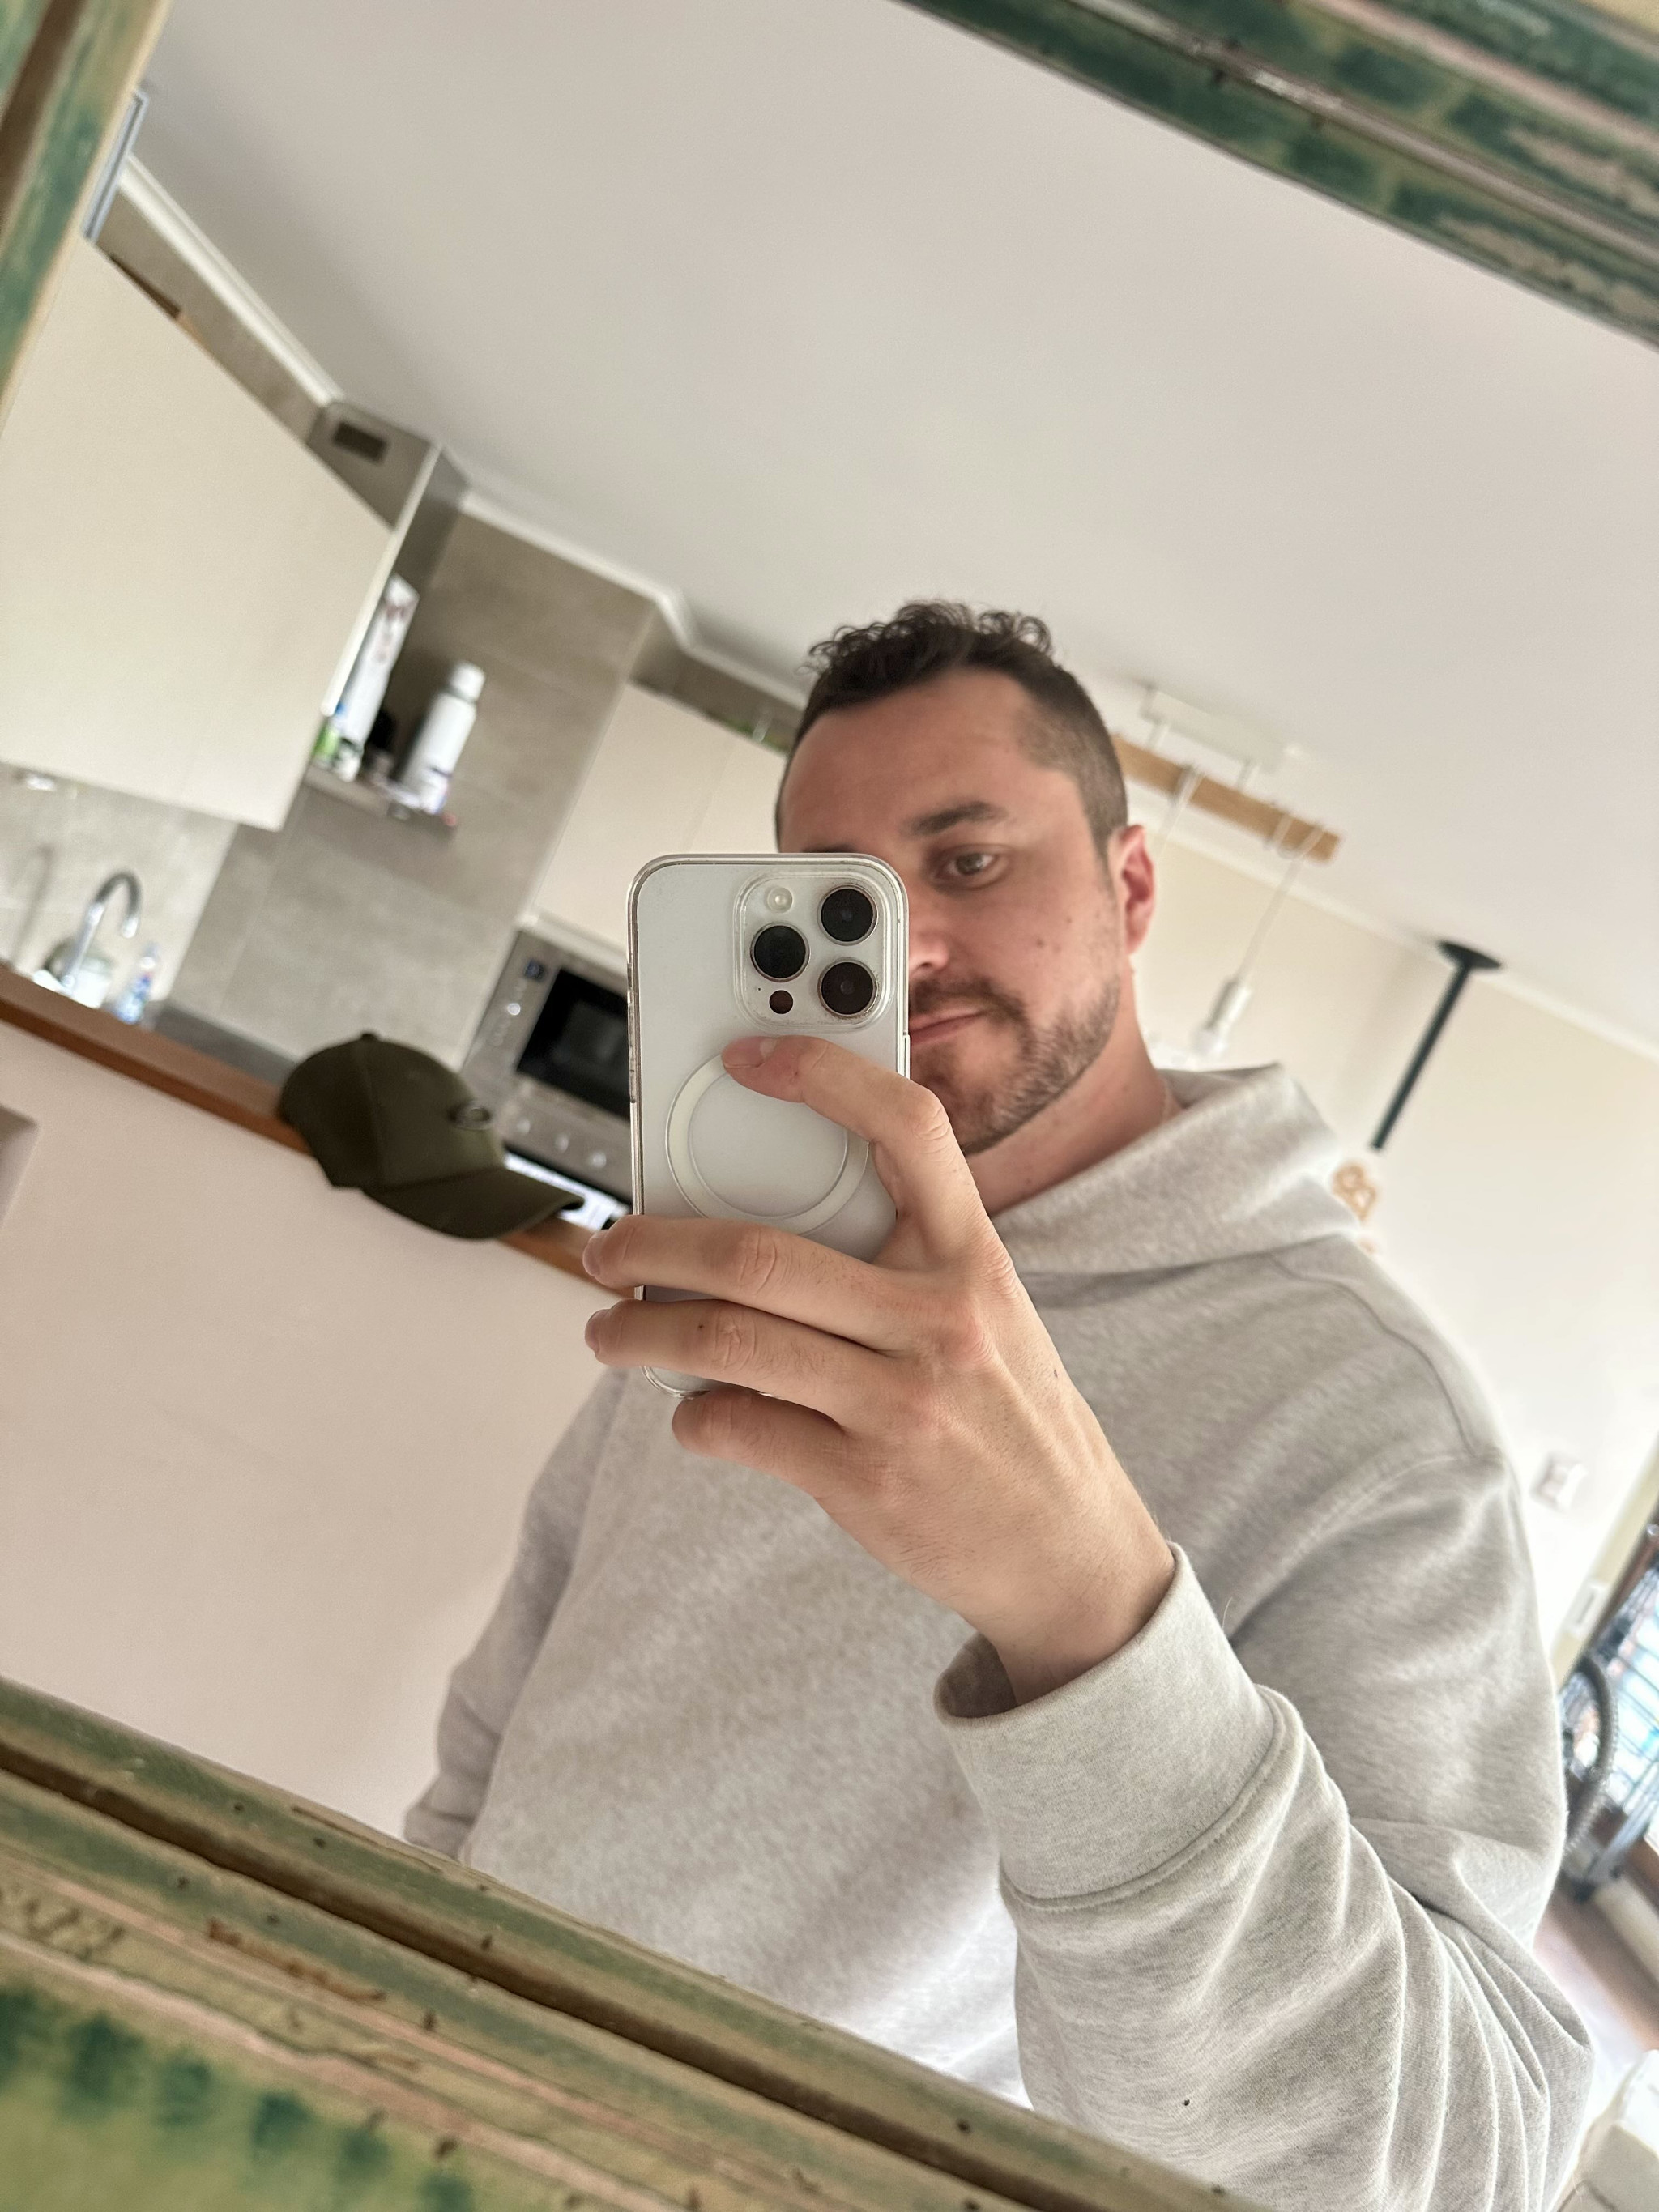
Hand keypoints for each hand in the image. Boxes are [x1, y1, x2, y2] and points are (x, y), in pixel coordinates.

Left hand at [582, 1036, 1173, 1700]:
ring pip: (729, 1341)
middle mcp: (940, 1320)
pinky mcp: (865, 1478)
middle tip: (607, 1247)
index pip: (908, 1128)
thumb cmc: (1010, 1419)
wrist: (1070, 1553)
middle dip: (653, 1244)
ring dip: (640, 1332)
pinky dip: (694, 1414)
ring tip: (607, 1333)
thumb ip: (905, 1264)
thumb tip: (761, 1229)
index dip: (824, 1073)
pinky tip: (693, 1411)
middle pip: (760, 1254)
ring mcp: (901, 1401)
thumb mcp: (989, 1316)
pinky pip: (739, 1426)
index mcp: (975, 1259)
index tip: (748, 1056)